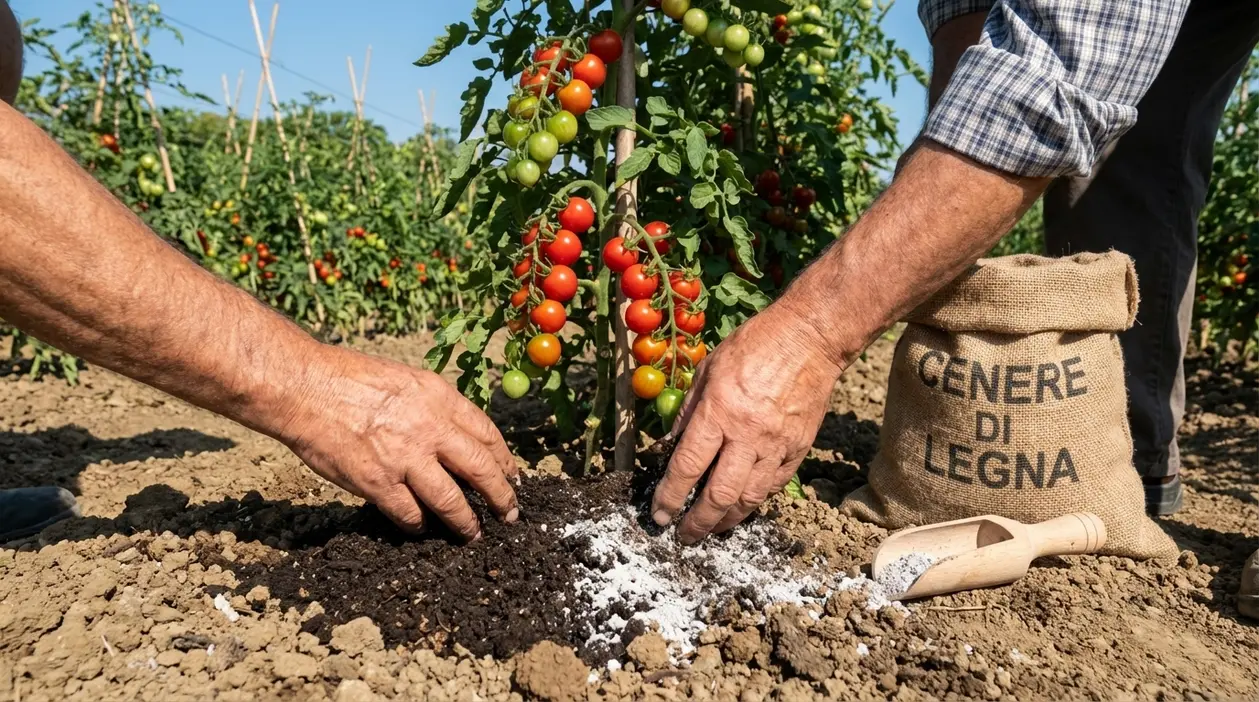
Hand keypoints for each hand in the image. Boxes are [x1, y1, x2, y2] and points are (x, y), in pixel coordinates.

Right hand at [276, 347, 517, 539]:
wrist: (304, 388)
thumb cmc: (349, 378)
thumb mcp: (406, 379)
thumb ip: (435, 406)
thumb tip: (457, 434)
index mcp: (440, 397)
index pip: (487, 434)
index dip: (504, 461)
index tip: (512, 476)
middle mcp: (429, 428)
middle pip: (481, 470)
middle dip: (501, 497)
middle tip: (509, 513)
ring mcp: (405, 458)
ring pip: (451, 501)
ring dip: (467, 522)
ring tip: (474, 532)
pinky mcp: (378, 483)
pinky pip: (410, 514)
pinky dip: (419, 524)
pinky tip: (421, 527)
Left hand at [651, 301, 841, 543]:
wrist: (809, 338)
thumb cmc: (754, 346)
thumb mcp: (708, 370)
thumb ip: (689, 413)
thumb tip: (671, 449)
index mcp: (719, 411)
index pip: (688, 466)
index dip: (669, 496)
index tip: (659, 514)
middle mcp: (748, 434)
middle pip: (718, 495)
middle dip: (696, 522)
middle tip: (683, 536)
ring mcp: (777, 445)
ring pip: (749, 500)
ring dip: (725, 521)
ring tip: (710, 529)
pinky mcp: (798, 449)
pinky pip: (773, 487)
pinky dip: (753, 501)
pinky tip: (740, 506)